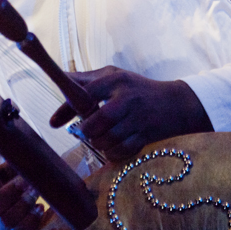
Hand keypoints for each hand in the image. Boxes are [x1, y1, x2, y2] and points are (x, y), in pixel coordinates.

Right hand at [0, 157, 44, 229]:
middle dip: (13, 192)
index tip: (2, 170)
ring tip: (36, 193)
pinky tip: (39, 208)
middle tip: (28, 182)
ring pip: (7, 220)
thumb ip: (8, 162)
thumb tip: (12, 155)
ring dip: (24, 205)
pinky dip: (31, 219)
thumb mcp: (10, 171)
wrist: (22, 211)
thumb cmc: (15, 185)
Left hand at [49, 66, 212, 161]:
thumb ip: (87, 79)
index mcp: (116, 80)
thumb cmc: (138, 88)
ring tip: (98, 139)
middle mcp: (127, 99)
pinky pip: (122, 151)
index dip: (66, 109)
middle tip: (83, 132)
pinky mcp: (146, 136)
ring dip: (98, 143)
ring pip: (108, 139)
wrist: (177, 104)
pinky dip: (112, 153)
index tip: (53, 123)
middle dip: (85, 131)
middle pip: (97, 121)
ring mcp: (138, 118)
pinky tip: (111, 148)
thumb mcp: (114, 76)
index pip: (85, 93)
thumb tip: (60, 78)